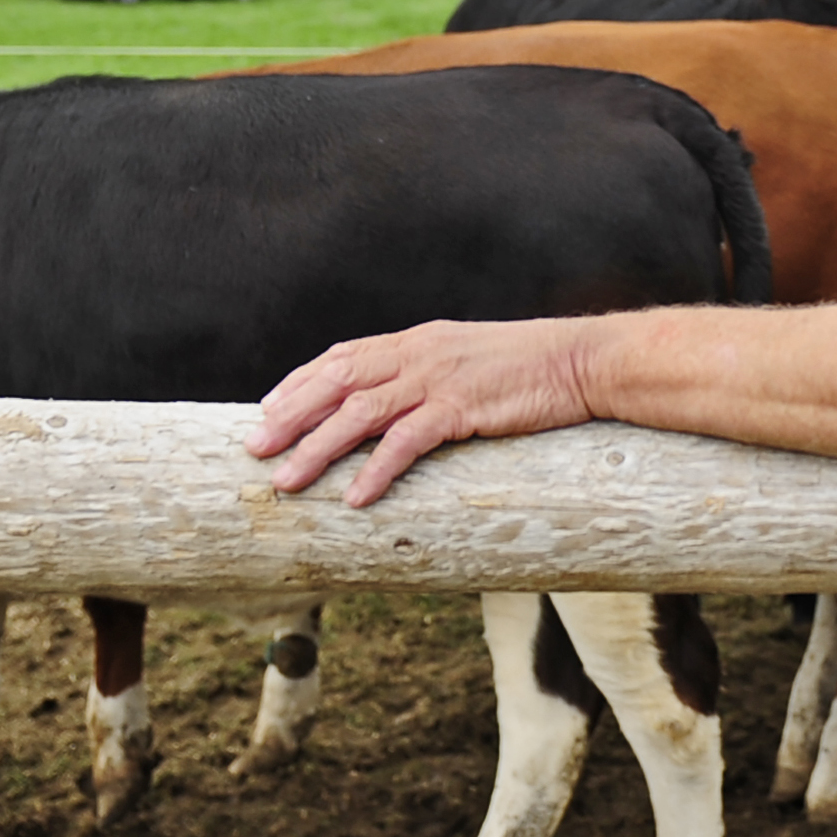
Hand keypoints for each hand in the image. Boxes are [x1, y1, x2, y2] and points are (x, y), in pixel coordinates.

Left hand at [247, 317, 601, 506]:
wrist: (583, 360)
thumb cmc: (531, 368)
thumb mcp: (468, 360)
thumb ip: (430, 375)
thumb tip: (397, 406)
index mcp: (418, 340)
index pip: (342, 357)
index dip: (299, 383)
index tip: (267, 410)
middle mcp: (419, 353)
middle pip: (337, 382)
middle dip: (290, 417)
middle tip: (253, 450)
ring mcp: (439, 379)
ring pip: (359, 413)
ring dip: (318, 449)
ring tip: (288, 482)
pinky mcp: (463, 407)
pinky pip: (407, 440)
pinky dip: (377, 469)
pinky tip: (356, 496)